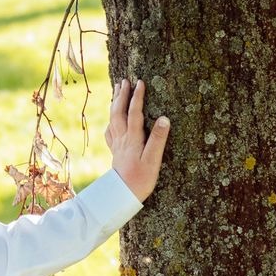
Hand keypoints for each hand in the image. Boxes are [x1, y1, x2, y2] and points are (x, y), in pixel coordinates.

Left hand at [106, 77, 170, 201]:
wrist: (122, 195)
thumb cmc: (140, 179)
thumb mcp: (153, 160)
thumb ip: (158, 139)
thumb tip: (165, 118)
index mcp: (133, 139)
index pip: (135, 113)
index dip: (137, 97)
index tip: (140, 82)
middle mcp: (123, 139)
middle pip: (119, 112)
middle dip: (122, 95)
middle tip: (124, 81)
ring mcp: (117, 145)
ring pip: (113, 119)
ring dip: (115, 104)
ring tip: (117, 91)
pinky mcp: (116, 152)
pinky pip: (110, 132)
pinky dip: (111, 121)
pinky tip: (112, 120)